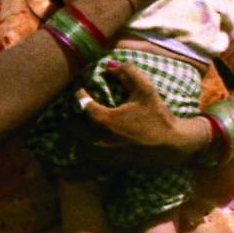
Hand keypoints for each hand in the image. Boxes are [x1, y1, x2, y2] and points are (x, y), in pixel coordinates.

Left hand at [66, 61, 210, 168]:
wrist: (171, 145)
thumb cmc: (158, 116)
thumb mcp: (145, 89)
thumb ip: (127, 72)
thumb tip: (109, 65)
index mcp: (104, 119)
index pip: (80, 102)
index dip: (77, 90)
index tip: (80, 84)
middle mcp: (97, 139)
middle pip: (69, 124)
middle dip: (67, 109)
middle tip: (70, 101)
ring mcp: (100, 155)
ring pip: (72, 144)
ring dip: (68, 132)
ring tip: (71, 122)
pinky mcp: (105, 165)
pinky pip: (81, 167)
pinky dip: (70, 165)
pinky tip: (62, 164)